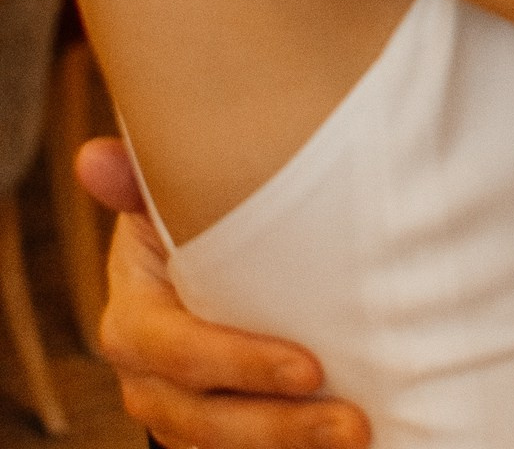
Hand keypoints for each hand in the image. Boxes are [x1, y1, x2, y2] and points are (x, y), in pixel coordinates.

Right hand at [77, 138, 367, 448]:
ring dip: (293, 446)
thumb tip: (92, 157)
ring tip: (359, 433)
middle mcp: (146, 380)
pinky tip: (343, 445)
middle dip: (280, 426)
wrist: (200, 266)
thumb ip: (139, 181)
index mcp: (132, 322)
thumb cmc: (189, 223)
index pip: (181, 353)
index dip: (241, 366)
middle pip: (207, 419)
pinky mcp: (207, 436)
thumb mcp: (168, 202)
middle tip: (352, 421)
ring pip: (226, 448)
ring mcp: (177, 416)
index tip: (311, 368)